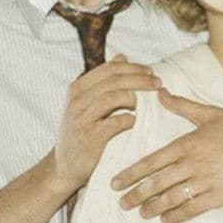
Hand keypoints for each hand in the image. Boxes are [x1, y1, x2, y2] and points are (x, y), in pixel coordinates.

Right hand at [52, 55, 159, 196]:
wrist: (64, 166)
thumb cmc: (81, 133)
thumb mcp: (86, 103)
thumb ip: (103, 81)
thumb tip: (122, 56)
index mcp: (77, 88)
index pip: (109, 69)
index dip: (133, 68)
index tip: (150, 72)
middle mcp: (77, 100)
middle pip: (114, 81)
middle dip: (140, 79)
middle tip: (158, 83)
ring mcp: (82, 118)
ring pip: (113, 97)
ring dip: (135, 97)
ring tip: (148, 101)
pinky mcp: (90, 137)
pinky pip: (114, 122)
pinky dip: (128, 119)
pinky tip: (135, 121)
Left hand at [112, 89, 222, 222]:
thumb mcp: (210, 114)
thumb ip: (182, 105)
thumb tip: (160, 93)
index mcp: (188, 144)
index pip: (152, 161)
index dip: (132, 174)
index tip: (116, 183)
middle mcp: (194, 163)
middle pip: (158, 182)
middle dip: (137, 194)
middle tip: (122, 203)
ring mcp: (206, 181)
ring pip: (172, 198)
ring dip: (153, 207)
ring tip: (141, 213)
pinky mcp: (220, 196)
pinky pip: (192, 208)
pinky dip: (176, 215)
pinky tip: (165, 219)